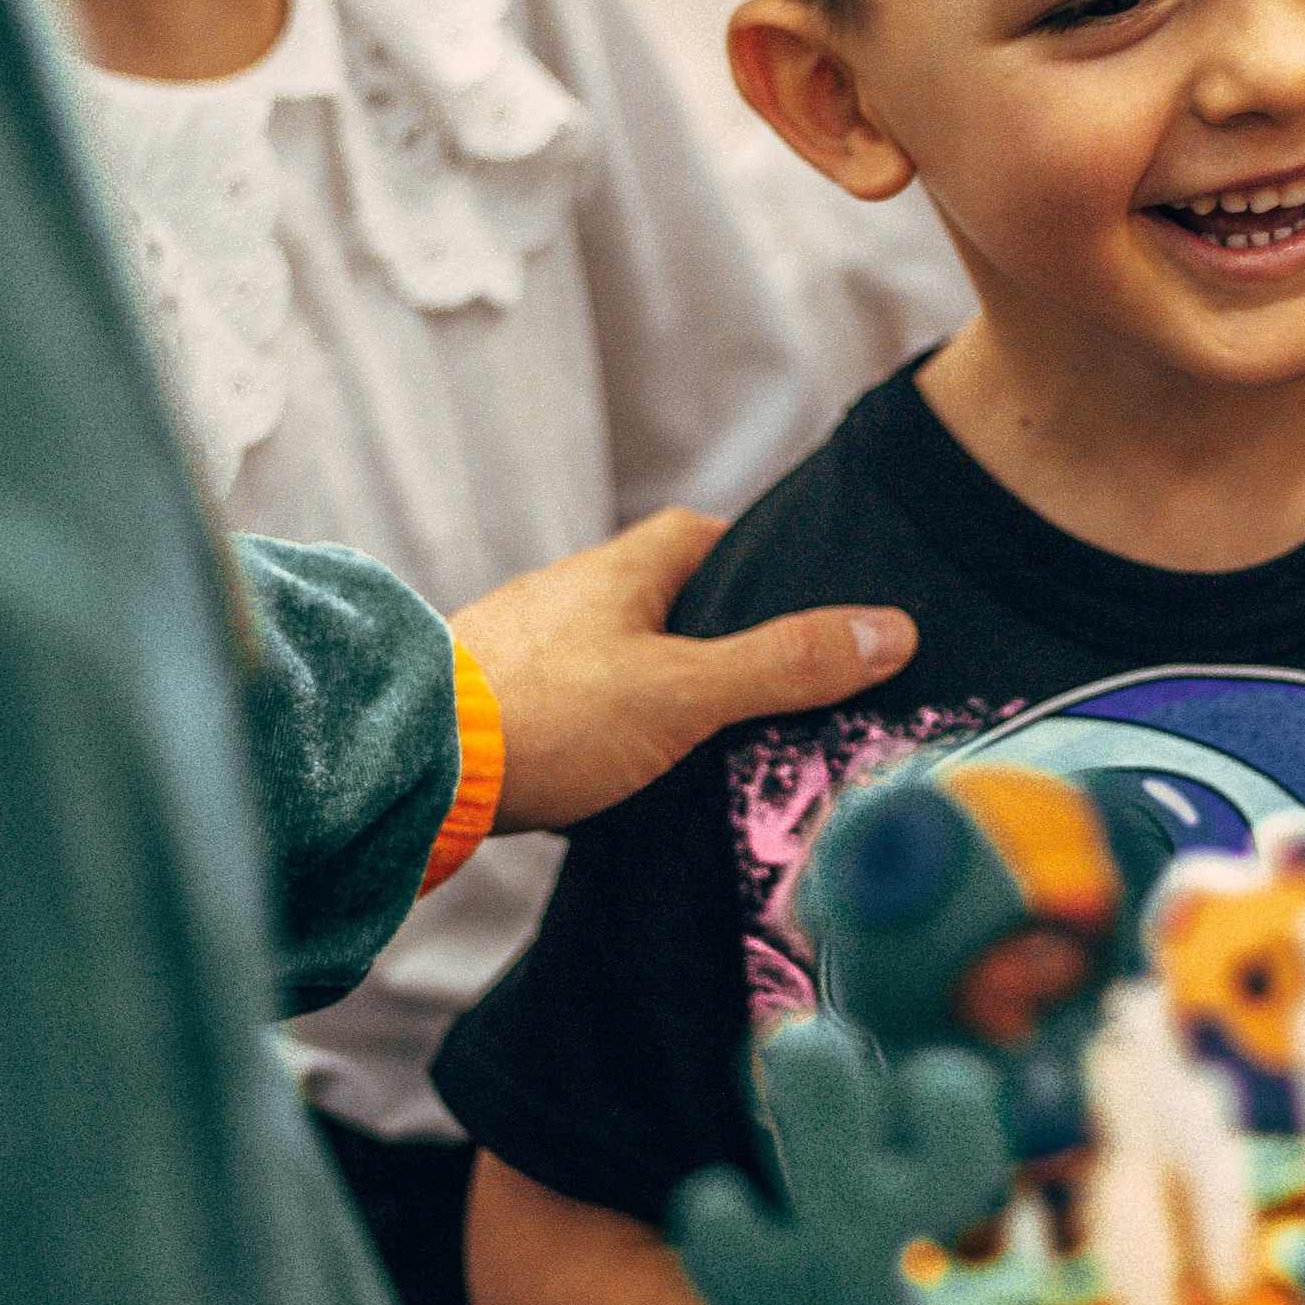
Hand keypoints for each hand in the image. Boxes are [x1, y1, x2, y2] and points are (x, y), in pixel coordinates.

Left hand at [449, 507, 914, 832]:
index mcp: (619, 570)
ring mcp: (519, 646)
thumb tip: (890, 631)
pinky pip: (561, 700)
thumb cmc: (549, 713)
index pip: (698, 534)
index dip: (750, 557)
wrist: (414, 763)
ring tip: (696, 737)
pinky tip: (611, 770)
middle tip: (760, 682)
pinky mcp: (487, 702)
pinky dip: (595, 725)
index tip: (792, 595)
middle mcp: (565, 593)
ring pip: (604, 651)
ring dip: (646, 682)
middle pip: (653, 595)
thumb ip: (784, 665)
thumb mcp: (687, 692)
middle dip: (705, 631)